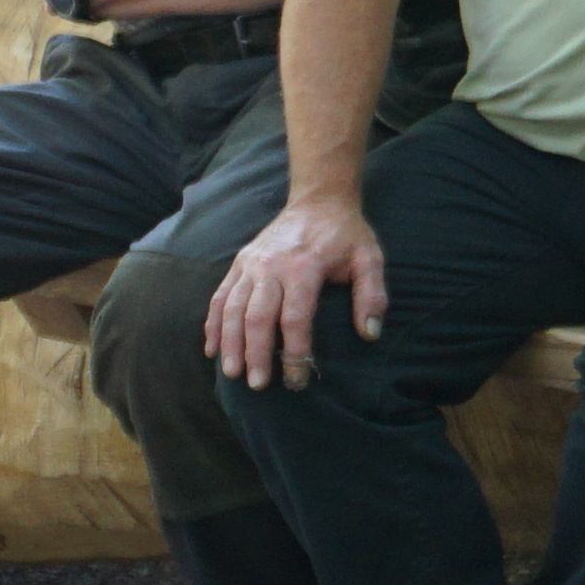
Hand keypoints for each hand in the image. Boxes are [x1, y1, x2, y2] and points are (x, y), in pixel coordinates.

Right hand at [208, 194, 382, 392]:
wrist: (319, 199)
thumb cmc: (346, 234)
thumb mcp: (369, 258)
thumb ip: (372, 295)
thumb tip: (370, 334)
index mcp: (303, 267)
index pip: (295, 319)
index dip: (295, 352)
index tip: (297, 380)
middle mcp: (271, 266)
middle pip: (257, 317)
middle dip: (256, 354)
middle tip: (257, 385)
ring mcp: (251, 263)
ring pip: (232, 308)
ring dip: (230, 343)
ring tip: (231, 373)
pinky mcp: (240, 262)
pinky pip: (220, 296)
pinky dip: (213, 323)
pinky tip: (212, 348)